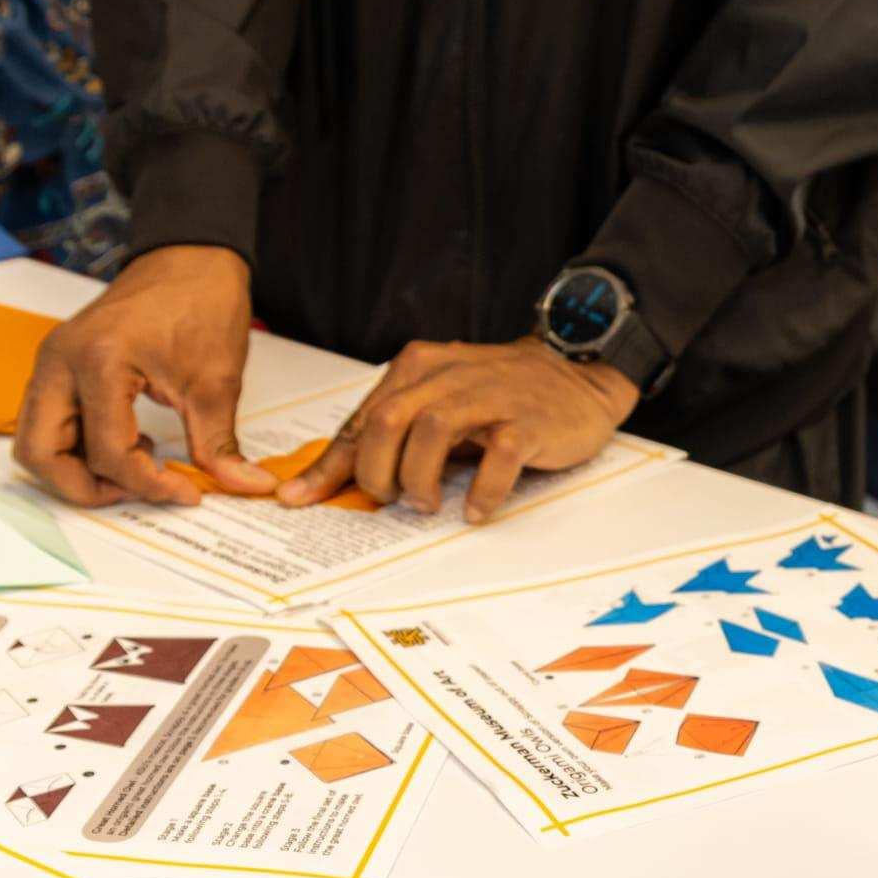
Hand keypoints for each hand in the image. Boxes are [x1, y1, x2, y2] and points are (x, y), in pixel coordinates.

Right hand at [13, 245, 275, 508]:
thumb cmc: (200, 301)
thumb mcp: (217, 380)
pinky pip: (47, 421)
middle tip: (136, 491)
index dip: (148, 484)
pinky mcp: (59, 364)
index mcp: (98, 360)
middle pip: (39, 454)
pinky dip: (76, 446)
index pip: (107, 452)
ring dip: (75, 468)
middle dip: (84, 487)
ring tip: (132, 466)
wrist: (191, 258)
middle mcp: (60, 361)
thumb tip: (242, 486)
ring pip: (34, 441)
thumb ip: (219, 444)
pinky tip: (127, 441)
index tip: (187, 492)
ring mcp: (53, 361)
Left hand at [279, 337, 636, 521]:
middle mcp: (449, 375)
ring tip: (427, 504)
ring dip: (420, 480)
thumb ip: (389, 432)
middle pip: (387, 422)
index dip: (330, 465)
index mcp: (418, 367)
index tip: (300, 500)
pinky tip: (476, 510)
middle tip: (393, 500)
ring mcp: (490, 396)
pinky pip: (497, 458)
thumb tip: (327, 478)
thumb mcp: (438, 402)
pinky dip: (481, 491)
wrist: (576, 373)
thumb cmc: (498, 395)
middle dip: (377, 474)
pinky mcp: (527, 421)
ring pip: (432, 433)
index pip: (362, 419)